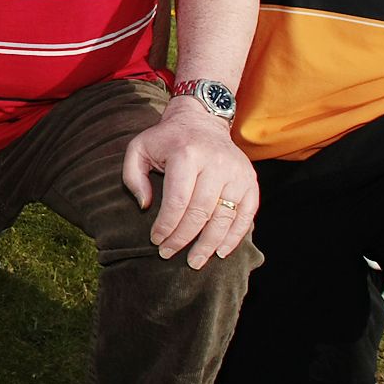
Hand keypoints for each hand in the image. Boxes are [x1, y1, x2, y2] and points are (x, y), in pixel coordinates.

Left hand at [121, 99, 257, 268]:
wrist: (202, 121)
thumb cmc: (167, 140)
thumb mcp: (139, 148)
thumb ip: (133, 176)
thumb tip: (144, 206)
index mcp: (187, 154)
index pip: (178, 200)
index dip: (167, 225)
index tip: (156, 240)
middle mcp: (216, 163)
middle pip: (201, 212)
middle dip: (183, 239)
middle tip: (169, 254)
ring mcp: (237, 173)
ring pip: (224, 217)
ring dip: (209, 245)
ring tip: (194, 262)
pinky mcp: (250, 181)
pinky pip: (246, 215)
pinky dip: (234, 236)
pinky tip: (221, 252)